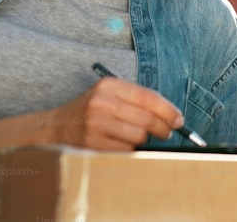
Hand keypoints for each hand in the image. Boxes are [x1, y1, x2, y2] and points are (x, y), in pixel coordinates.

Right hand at [45, 76, 183, 150]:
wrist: (57, 128)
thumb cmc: (92, 111)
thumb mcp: (110, 95)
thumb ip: (137, 100)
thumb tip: (172, 116)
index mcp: (109, 85)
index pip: (148, 97)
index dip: (168, 110)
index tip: (179, 119)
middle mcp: (101, 102)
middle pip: (146, 119)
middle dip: (163, 128)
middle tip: (168, 132)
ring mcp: (95, 124)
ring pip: (138, 137)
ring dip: (143, 141)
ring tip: (137, 137)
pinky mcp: (92, 143)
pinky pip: (125, 150)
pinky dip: (129, 150)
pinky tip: (121, 144)